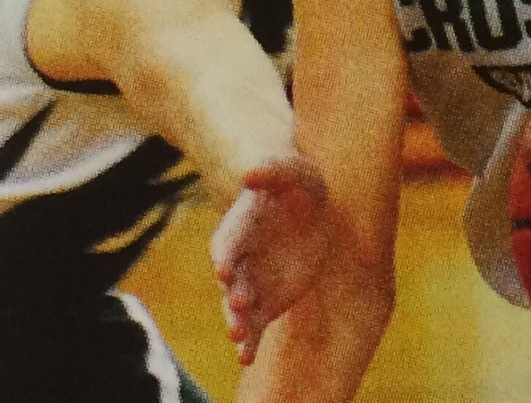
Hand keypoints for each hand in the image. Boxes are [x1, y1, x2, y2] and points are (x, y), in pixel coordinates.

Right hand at [210, 155, 329, 364]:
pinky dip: (249, 342)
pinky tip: (246, 359)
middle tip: (236, 306)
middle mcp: (239, 259)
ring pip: (239, 308)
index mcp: (238, 228)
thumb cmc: (294, 183)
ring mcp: (251, 282)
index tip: (223, 268)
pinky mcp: (266, 302)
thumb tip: (249, 174)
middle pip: (230, 281)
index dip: (225, 255)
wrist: (307, 207)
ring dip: (237, 323)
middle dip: (231, 294)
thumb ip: (270, 172)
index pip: (227, 243)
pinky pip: (255, 325)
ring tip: (238, 340)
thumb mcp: (289, 171)